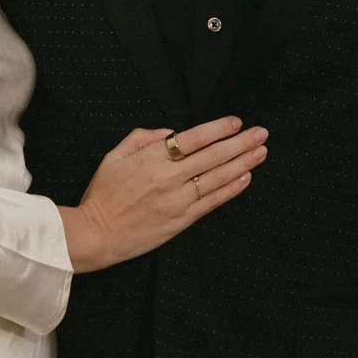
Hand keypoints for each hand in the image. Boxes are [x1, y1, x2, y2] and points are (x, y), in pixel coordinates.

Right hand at [60, 117, 267, 275]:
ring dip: (243, 163)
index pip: (193, 138)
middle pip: (212, 156)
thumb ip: (141, 138)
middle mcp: (169, 177)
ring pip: (217, 177)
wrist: (96, 234)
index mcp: (152, 158)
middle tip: (262, 133)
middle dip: (240, 143)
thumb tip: (170, 132)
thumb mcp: (113, 157)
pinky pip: (212, 202)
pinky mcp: (182, 220)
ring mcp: (178, 200)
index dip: (218, 129)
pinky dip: (230, 189)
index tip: (236, 122)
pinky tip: (245, 178)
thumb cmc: (102, 195)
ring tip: (261, 152)